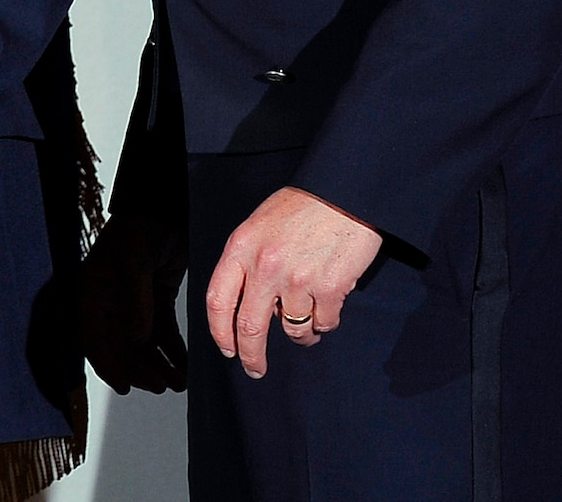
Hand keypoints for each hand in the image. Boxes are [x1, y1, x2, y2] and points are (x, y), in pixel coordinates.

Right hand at [81, 210, 188, 394]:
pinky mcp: (154, 298)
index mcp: (92, 294)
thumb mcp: (132, 264)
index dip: (108, 366)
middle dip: (141, 369)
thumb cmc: (138, 229)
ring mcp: (132, 302)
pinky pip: (162, 332)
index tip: (126, 387)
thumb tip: (136, 338)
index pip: (94, 339)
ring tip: (178, 381)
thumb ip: (134, 302)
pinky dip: (173, 350)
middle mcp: (109, 302)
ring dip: (159, 364)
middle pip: (121, 347)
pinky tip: (184, 365)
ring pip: (143, 344)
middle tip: (162, 386)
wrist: (163, 208)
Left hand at [205, 186, 382, 377]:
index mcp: (241, 248)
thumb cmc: (302, 207)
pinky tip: (328, 304)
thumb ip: (249, 262)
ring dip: (300, 333)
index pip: (217, 300)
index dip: (219, 331)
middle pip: (249, 328)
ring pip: (292, 330)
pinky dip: (325, 321)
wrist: (344, 193)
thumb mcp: (260, 226)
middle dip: (251, 356)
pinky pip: (324, 323)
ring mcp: (297, 280)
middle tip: (255, 369)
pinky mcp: (329, 289)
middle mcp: (264, 267)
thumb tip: (252, 304)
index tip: (226, 349)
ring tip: (307, 322)